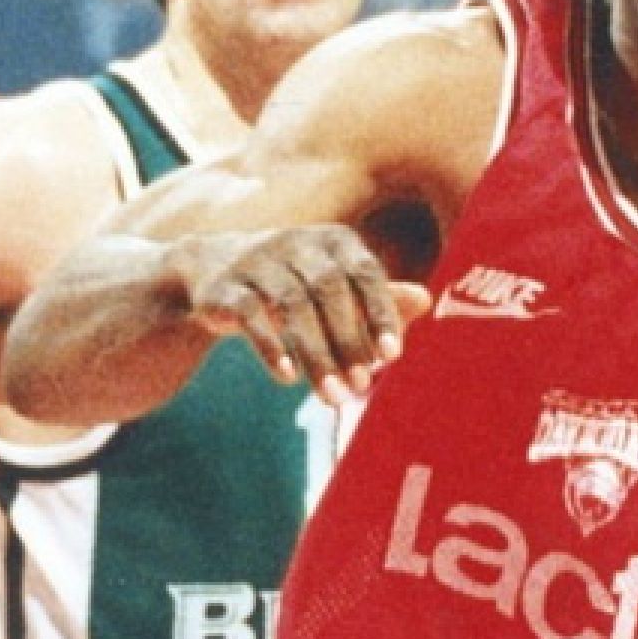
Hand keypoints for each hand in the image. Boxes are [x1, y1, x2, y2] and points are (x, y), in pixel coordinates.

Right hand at [165, 225, 430, 408]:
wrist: (211, 268)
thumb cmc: (292, 282)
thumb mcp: (335, 286)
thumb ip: (375, 297)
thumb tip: (426, 300)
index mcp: (333, 240)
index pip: (364, 272)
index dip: (380, 313)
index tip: (393, 356)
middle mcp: (296, 242)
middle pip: (328, 290)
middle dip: (348, 342)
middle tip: (360, 388)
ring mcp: (256, 259)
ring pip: (291, 305)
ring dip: (315, 355)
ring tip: (332, 398)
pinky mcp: (223, 285)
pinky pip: (249, 313)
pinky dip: (270, 346)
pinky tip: (288, 378)